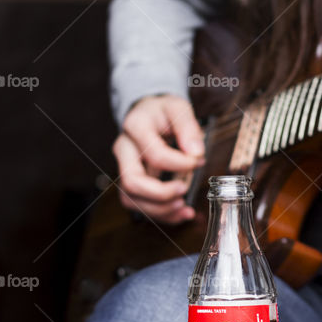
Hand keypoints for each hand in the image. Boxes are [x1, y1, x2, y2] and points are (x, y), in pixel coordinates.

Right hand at [112, 95, 204, 222]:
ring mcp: (125, 167)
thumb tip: (196, 153)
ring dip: (159, 210)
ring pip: (131, 198)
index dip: (178, 163)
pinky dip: (160, 213)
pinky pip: (139, 204)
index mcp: (135, 127)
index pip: (154, 153)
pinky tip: (180, 213)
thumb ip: (188, 128)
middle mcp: (124, 149)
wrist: (148, 112)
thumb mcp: (178, 107)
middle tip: (184, 191)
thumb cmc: (163, 110)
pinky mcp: (132, 180)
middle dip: (160, 194)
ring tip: (184, 209)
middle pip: (132, 181)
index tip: (198, 161)